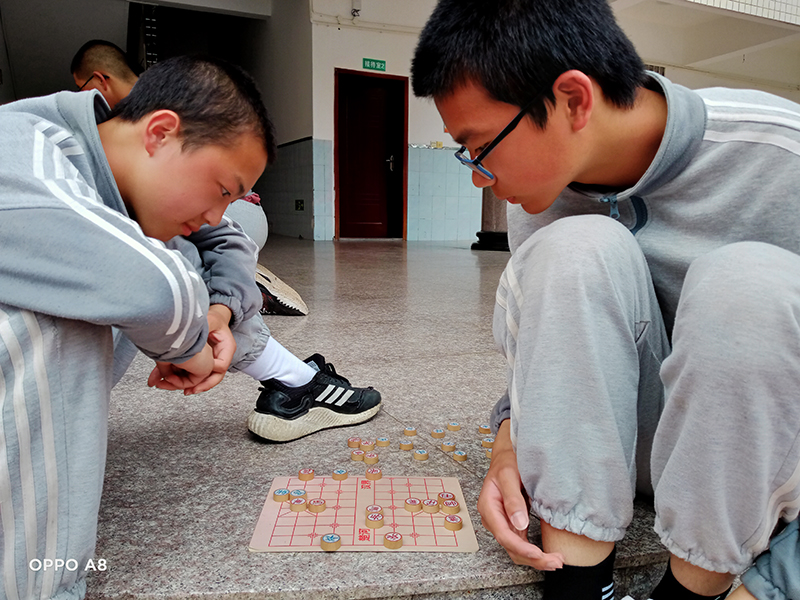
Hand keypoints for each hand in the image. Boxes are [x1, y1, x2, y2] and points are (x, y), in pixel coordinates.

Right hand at [147, 343, 214, 390]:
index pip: (178, 363)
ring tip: (160, 383)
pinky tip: (169, 378)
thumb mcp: (164, 355)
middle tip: (156, 383)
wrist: (175, 335)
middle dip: (167, 380)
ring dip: (172, 383)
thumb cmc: (169, 339)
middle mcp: (197, 352)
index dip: (165, 372)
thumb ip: (164, 367)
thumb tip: (161, 377)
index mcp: (189, 346)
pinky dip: (179, 383)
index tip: (154, 378)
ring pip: (187, 378)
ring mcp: (203, 361)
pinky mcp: (205, 369)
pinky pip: (191, 382)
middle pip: (183, 372)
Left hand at [148, 305, 236, 393]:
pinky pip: (193, 373)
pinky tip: (170, 381)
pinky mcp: (200, 362)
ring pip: (202, 378)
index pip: (221, 365)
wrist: (212, 319)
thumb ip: (208, 323)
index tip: (198, 370)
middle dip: (202, 385)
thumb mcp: (211, 319)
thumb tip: (201, 327)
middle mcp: (219, 358)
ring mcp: (210, 361)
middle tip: (189, 390)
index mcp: (227, 348)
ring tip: (179, 389)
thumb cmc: (214, 318)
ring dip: (190, 385)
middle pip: (214, 377)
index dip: (210, 369)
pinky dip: (182, 377)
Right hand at [477, 420, 564, 570]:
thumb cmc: (507, 462)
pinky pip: (520, 543)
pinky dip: (533, 552)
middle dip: (532, 558)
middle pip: (511, 547)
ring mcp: (501, 522)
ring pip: (516, 549)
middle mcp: (493, 518)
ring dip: (534, 559)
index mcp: (488, 507)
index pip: (504, 535)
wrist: (507, 456)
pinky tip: (547, 554)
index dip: (522, 548)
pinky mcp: (511, 523)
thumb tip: (519, 524)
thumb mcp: (509, 476)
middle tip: (555, 562)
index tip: (539, 555)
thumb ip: (513, 500)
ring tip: (555, 561)